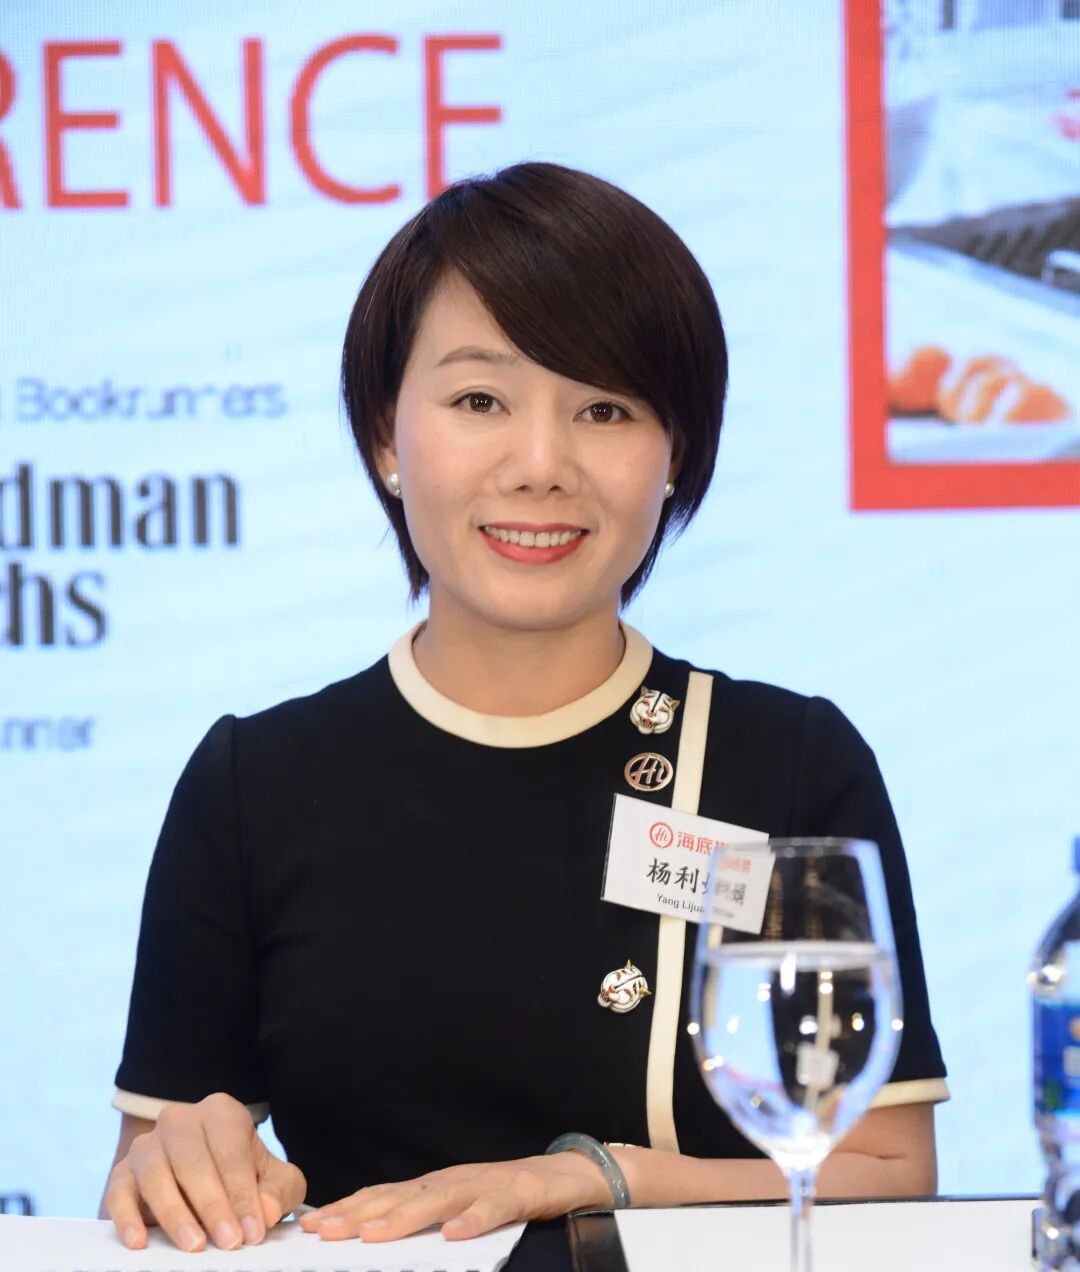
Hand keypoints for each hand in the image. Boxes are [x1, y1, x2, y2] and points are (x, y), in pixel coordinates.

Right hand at [104, 1092, 306, 1251]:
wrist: (205, 1182)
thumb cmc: (244, 1179)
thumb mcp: (274, 1181)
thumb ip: (278, 1192)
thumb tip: (265, 1212)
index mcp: (221, 1113)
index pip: (231, 1151)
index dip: (243, 1193)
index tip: (252, 1232)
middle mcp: (181, 1120)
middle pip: (193, 1160)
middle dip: (213, 1204)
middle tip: (229, 1243)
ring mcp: (147, 1144)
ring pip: (155, 1173)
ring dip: (174, 1212)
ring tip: (193, 1245)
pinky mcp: (122, 1173)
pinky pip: (118, 1191)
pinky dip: (126, 1217)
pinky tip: (140, 1242)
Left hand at [299, 1153, 611, 1242]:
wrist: (567, 1175)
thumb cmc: (507, 1196)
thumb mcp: (459, 1208)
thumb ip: (424, 1219)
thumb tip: (375, 1238)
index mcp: (436, 1186)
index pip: (384, 1195)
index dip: (348, 1208)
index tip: (312, 1224)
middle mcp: (453, 1180)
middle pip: (402, 1195)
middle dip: (360, 1213)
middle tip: (325, 1230)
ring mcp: (485, 1184)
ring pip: (440, 1200)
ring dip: (404, 1216)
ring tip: (374, 1234)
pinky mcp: (519, 1192)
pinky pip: (495, 1207)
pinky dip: (474, 1219)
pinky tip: (455, 1234)